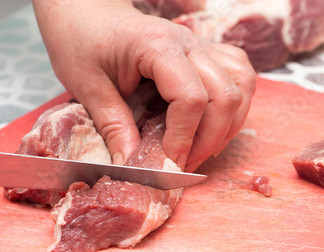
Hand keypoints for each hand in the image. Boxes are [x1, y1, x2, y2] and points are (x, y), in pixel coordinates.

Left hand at [33, 0, 255, 170]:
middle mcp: (188, 41)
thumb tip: (132, 165)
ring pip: (242, 84)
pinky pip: (237, 75)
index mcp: (156, 46)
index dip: (184, 137)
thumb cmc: (81, 42)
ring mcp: (199, 44)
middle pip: (226, 94)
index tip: (168, 162)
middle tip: (182, 163)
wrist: (85, 13)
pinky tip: (211, 124)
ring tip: (200, 149)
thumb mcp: (88, 87)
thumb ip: (113, 126)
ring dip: (227, 124)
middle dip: (209, 139)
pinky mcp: (202, 51)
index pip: (191, 97)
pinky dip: (232, 105)